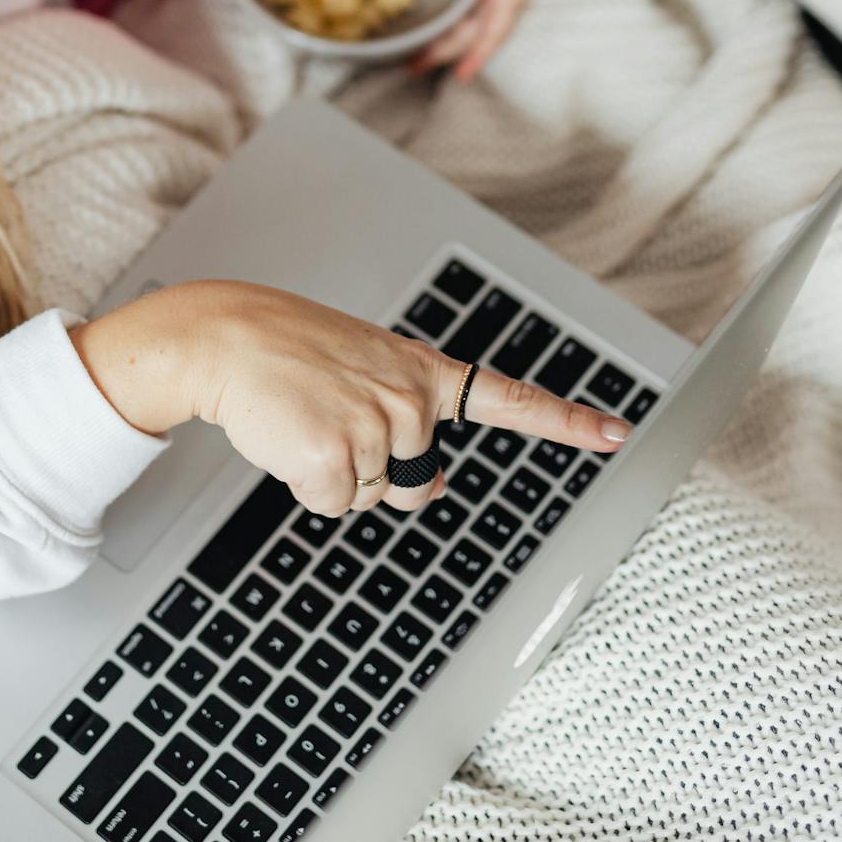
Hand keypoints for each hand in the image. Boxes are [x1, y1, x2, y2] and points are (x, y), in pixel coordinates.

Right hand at [70, 280, 629, 517]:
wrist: (225, 337)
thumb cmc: (289, 353)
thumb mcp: (364, 370)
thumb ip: (408, 422)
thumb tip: (430, 488)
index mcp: (422, 370)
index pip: (509, 398)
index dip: (566, 422)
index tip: (616, 433)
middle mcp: (412, 396)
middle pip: (412, 480)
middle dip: (369, 469)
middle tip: (328, 418)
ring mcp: (378, 423)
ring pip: (367, 497)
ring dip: (330, 473)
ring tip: (302, 418)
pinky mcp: (336, 452)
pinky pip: (330, 505)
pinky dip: (302, 485)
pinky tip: (286, 438)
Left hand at [411, 0, 571, 81]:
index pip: (492, 33)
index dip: (478, 55)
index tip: (461, 76)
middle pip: (468, 33)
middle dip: (443, 51)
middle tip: (412, 66)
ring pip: (460, 22)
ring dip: (436, 37)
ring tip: (408, 51)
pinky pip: (454, 4)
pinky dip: (438, 14)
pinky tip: (419, 17)